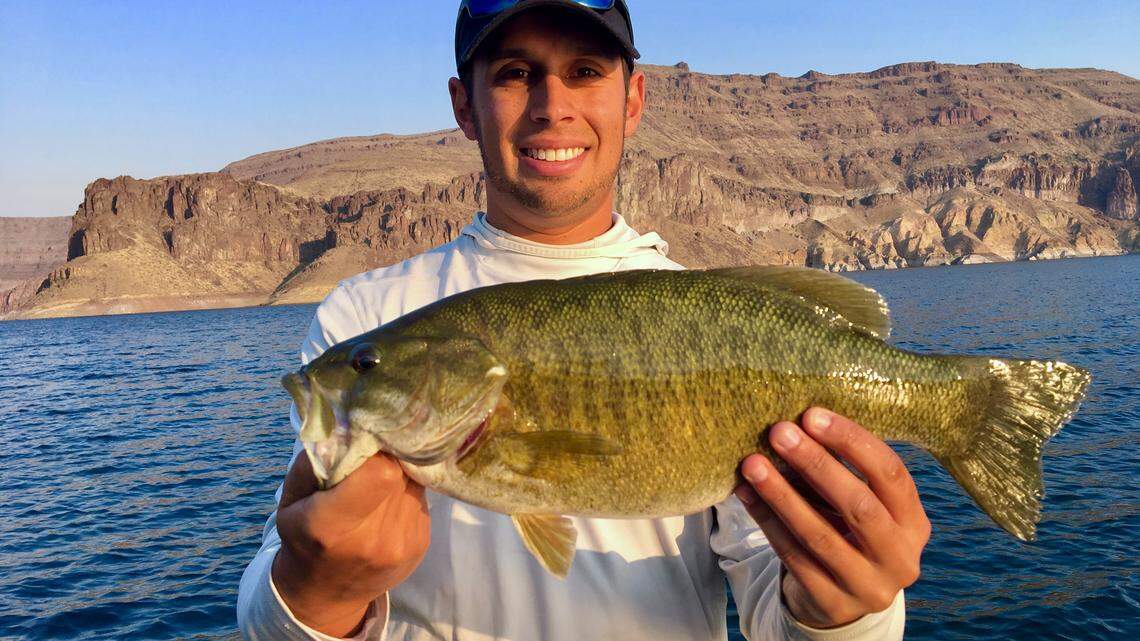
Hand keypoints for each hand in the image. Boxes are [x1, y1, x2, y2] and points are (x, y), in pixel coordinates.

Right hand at [272, 451, 430, 636]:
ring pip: (414, 482)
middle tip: (370, 455)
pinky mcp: (421, 544)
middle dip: (387, 456)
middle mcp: (373, 539)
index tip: (363, 443)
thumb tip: (346, 425)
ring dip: (398, 473)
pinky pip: (420, 498)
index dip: (376, 450)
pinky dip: (405, 491)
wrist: (326, 594)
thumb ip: (313, 462)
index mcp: (332, 527)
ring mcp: (402, 544)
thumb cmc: (304, 539)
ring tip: (376, 481)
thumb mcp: (290, 501)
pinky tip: (386, 501)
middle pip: (400, 472)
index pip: (380, 471)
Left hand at [733, 408, 929, 628]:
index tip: (812, 415)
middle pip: (860, 505)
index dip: (852, 441)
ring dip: (781, 494)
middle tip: (780, 432)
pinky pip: (794, 557)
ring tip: (752, 463)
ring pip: (820, 535)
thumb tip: (797, 423)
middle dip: (816, 464)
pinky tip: (746, 495)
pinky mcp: (832, 603)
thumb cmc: (849, 533)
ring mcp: (868, 586)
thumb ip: (842, 471)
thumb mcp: (863, 505)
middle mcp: (900, 558)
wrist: (845, 599)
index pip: (891, 473)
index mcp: (914, 523)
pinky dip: (767, 522)